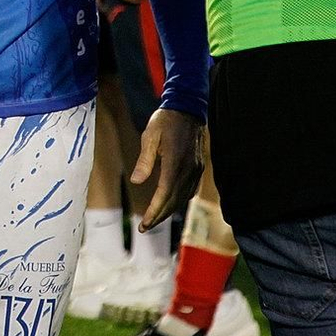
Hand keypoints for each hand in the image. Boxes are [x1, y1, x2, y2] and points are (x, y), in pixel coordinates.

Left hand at [130, 107, 203, 230]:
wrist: (188, 108)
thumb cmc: (165, 120)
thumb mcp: (149, 136)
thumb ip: (144, 160)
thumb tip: (137, 182)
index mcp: (174, 162)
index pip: (164, 194)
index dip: (154, 212)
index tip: (143, 224)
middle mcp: (187, 169)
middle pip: (174, 201)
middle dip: (159, 216)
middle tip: (145, 227)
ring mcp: (195, 169)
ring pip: (182, 198)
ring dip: (169, 211)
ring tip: (154, 219)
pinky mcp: (198, 168)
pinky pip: (189, 190)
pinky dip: (178, 200)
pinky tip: (170, 202)